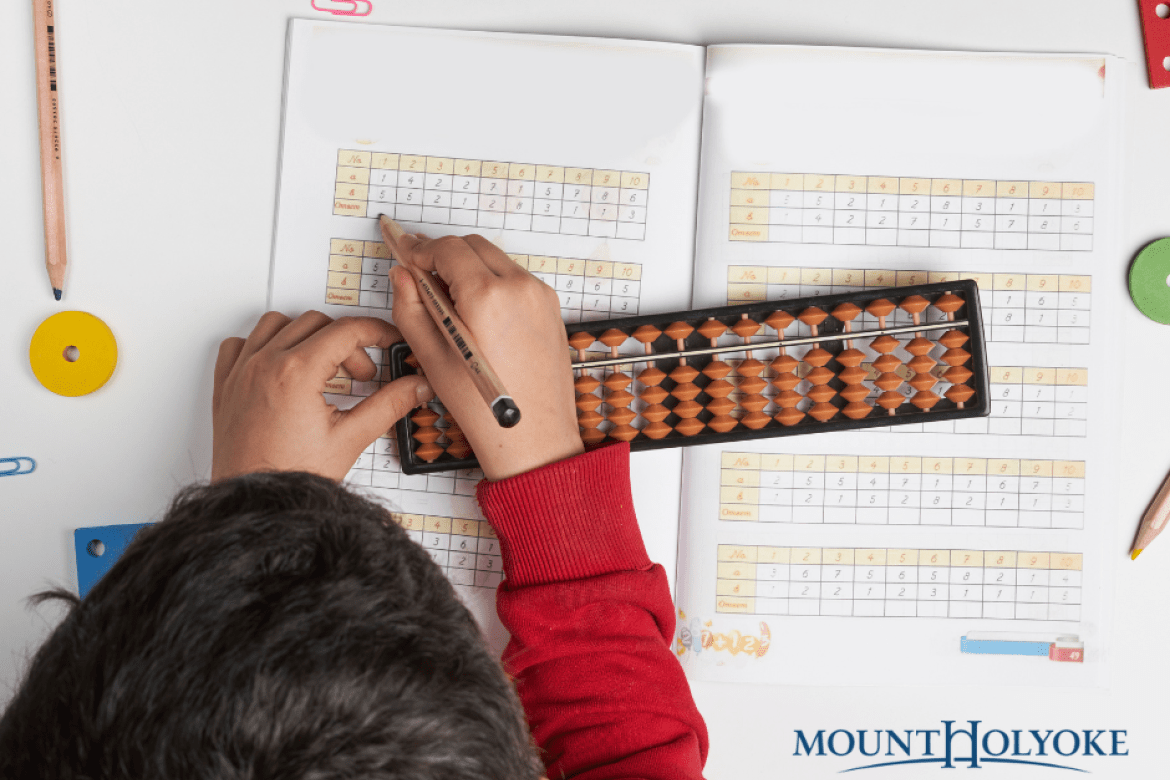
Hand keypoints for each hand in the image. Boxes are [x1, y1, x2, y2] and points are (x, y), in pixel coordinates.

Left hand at [212, 311, 432, 481]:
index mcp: (296, 373)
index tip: (388, 341)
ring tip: (322, 366)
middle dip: (346, 343)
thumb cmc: (292, 478)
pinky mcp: (225, 386)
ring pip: (276, 324)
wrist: (256, 506)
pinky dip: (263, 345)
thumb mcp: (350, 439)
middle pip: (316, 324)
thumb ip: (388, 406)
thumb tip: (416, 387)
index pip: (346, 331)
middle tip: (361, 375)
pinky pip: (239, 344)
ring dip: (304, 336)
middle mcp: (265, 365)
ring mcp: (241, 373)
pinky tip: (280, 367)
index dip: (376, 332)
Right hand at [388, 231, 582, 480]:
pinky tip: (476, 311)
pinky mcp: (550, 308)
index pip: (446, 248)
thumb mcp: (432, 356)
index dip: (417, 247)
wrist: (534, 436)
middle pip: (472, 246)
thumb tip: (403, 276)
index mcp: (488, 296)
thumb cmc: (485, 407)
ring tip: (447, 299)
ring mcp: (540, 296)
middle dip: (442, 254)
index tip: (400, 245)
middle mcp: (520, 288)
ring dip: (468, 267)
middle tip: (418, 275)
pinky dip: (491, 281)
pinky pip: (514, 278)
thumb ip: (411, 307)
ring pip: (495, 259)